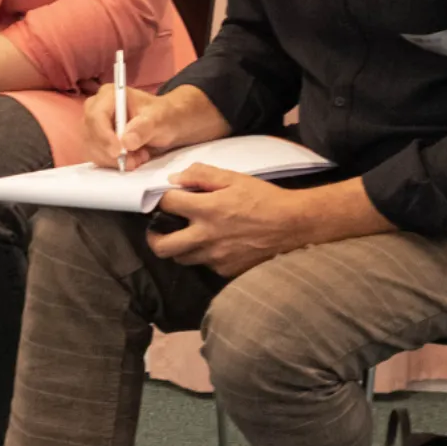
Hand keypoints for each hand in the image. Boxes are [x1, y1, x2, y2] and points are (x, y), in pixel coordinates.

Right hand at [84, 83, 231, 169]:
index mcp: (109, 95)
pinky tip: (132, 159)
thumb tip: (126, 142)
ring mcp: (95, 126)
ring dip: (113, 160)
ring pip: (92, 148)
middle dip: (110, 152)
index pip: (96, 116)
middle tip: (135, 160)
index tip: (118, 153)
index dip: (104, 136)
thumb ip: (143, 128)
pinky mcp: (97, 141)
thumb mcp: (159, 119)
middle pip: (90, 134)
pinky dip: (113, 163)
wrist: (167, 124)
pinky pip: (97, 156)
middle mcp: (96, 108)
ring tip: (139, 158)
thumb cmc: (163, 116)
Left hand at [145, 164, 304, 276]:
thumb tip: (174, 179)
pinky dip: (202, 255)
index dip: (160, 199)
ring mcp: (216, 257)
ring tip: (185, 235)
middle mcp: (206, 237)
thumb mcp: (233, 178)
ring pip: (181, 258)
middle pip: (162, 246)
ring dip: (178, 246)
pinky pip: (204, 264)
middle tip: (158, 228)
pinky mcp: (226, 270)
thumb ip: (201, 175)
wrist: (293, 225)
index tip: (162, 199)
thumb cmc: (264, 198)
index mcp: (206, 210)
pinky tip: (212, 244)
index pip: (166, 204)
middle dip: (153, 236)